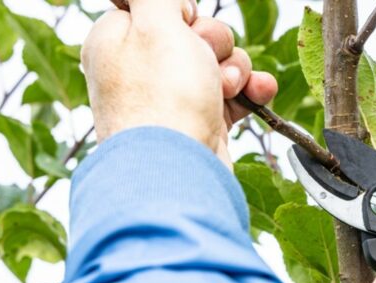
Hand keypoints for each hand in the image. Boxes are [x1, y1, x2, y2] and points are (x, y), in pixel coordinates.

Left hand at [81, 0, 277, 164]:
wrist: (178, 172)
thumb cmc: (161, 99)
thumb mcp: (156, 22)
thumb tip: (169, 1)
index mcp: (117, 42)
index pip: (156, 9)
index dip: (181, 13)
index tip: (185, 22)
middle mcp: (142, 71)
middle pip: (193, 34)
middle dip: (214, 42)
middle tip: (207, 58)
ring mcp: (173, 100)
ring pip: (218, 64)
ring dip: (235, 68)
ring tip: (228, 87)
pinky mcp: (201, 124)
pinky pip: (233, 95)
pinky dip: (249, 92)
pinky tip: (259, 92)